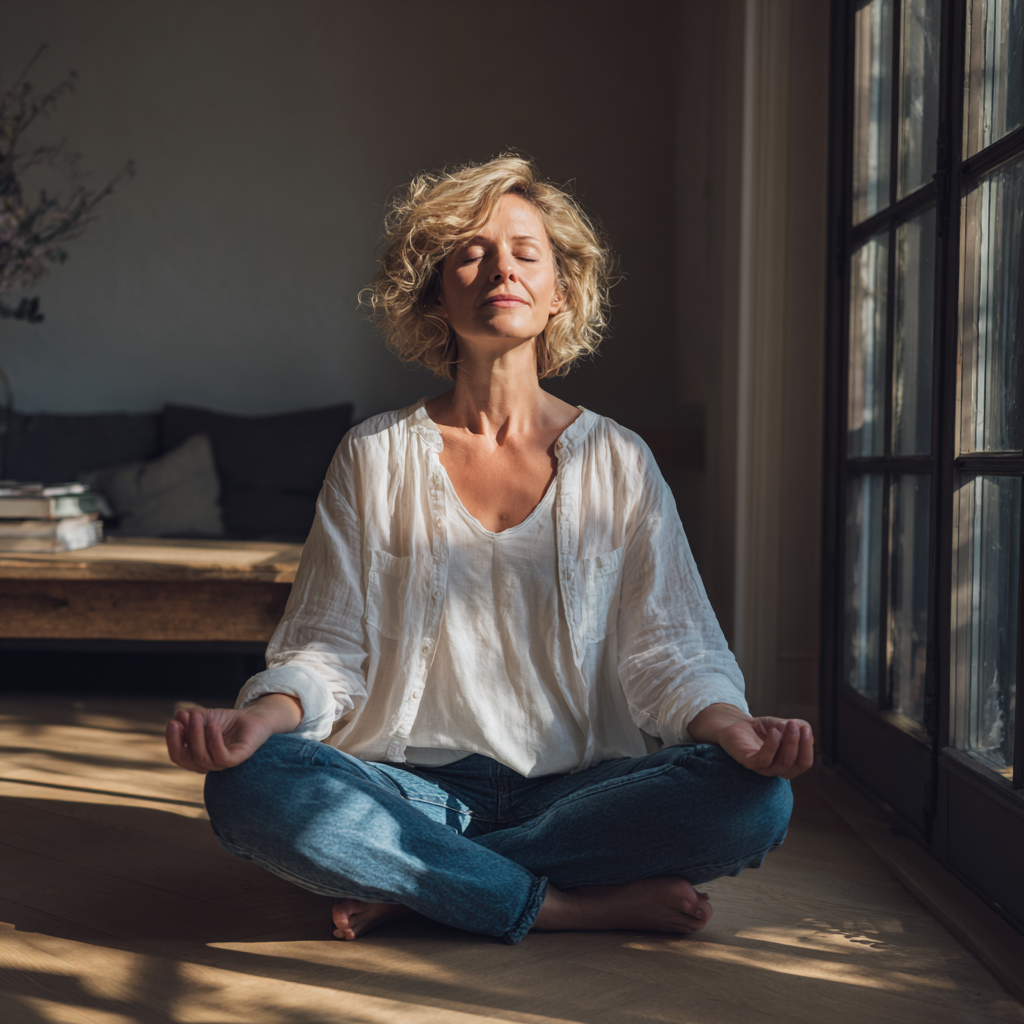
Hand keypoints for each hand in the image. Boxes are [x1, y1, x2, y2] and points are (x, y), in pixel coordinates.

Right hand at [165, 693, 301, 773]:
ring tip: (197, 716)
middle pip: (187, 758)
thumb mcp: (202, 717)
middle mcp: (207, 763)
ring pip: (202, 758)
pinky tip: (212, 728)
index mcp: (195, 756)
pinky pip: (222, 758)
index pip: (178, 755)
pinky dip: (214, 743)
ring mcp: (222, 763)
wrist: (251, 716)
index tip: (172, 723)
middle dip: (181, 739)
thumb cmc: (225, 720)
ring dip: (196, 735)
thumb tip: (178, 717)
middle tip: (185, 718)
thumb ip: (188, 719)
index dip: (172, 742)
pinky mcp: (237, 759)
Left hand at [717, 716, 814, 779]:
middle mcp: (777, 770)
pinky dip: (772, 746)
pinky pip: (764, 760)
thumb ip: (798, 728)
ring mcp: (763, 769)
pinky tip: (774, 732)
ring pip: (783, 763)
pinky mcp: (750, 763)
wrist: (736, 724)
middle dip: (798, 743)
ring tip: (786, 725)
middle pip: (796, 765)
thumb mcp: (784, 725)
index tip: (805, 728)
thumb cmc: (762, 728)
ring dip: (788, 743)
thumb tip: (805, 729)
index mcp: (788, 764)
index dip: (807, 746)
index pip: (804, 763)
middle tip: (794, 725)